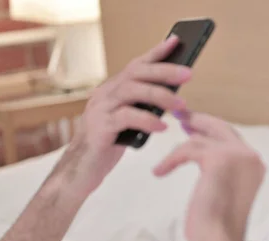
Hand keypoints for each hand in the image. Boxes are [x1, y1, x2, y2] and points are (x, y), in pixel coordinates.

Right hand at [50, 36, 191, 194]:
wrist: (80, 170)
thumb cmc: (109, 144)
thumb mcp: (130, 121)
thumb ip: (144, 107)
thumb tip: (173, 95)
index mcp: (113, 90)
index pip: (136, 65)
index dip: (156, 52)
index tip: (176, 41)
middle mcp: (105, 94)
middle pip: (136, 73)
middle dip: (164, 71)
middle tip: (189, 73)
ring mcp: (100, 109)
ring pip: (131, 91)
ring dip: (160, 95)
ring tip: (181, 103)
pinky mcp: (99, 128)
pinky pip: (125, 117)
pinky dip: (146, 120)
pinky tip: (162, 126)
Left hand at [153, 112, 265, 240]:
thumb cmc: (216, 227)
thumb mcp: (224, 192)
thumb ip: (222, 172)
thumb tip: (205, 156)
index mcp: (255, 165)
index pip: (231, 137)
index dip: (211, 129)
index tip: (193, 124)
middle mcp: (251, 157)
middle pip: (220, 128)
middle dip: (199, 121)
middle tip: (181, 116)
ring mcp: (237, 156)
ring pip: (201, 139)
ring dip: (179, 149)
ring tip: (165, 158)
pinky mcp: (218, 158)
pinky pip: (188, 149)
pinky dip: (171, 160)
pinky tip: (160, 171)